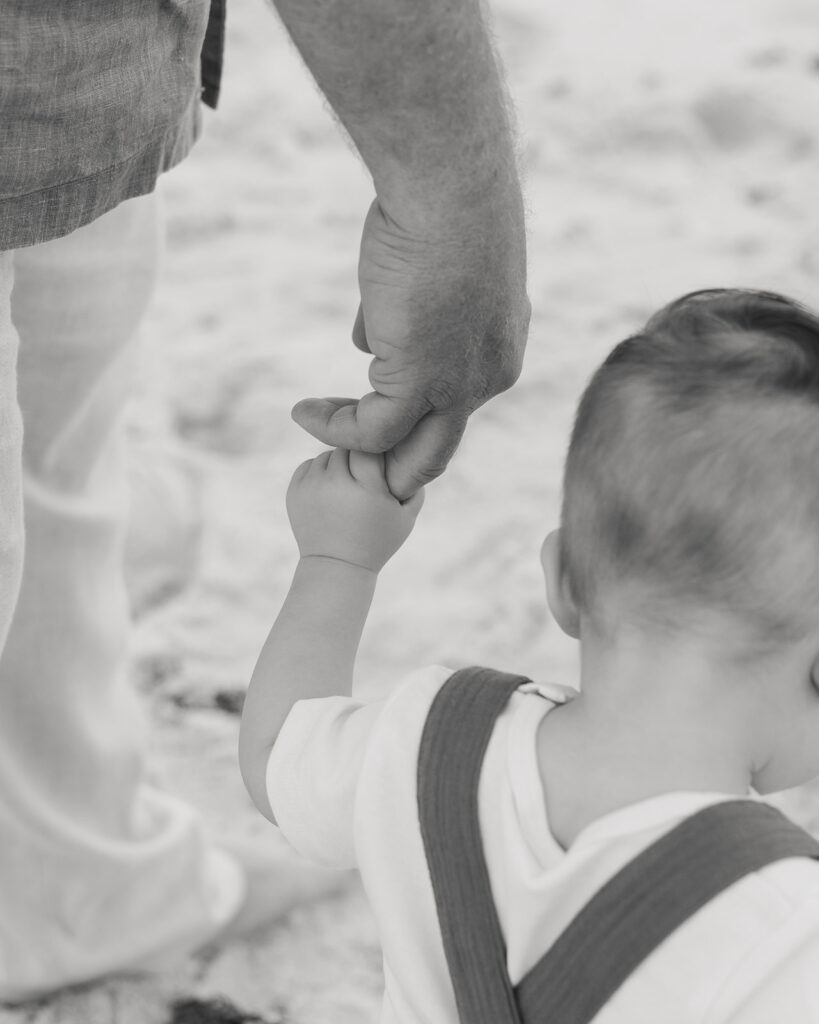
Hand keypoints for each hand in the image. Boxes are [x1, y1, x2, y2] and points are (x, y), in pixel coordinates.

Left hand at [286, 447, 424, 573]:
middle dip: (356, 458)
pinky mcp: (295, 492)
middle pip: (347, 448)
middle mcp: (336, 484)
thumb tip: (408, 447)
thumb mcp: (407, 516)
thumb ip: (414, 481)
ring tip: (347, 486)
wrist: (337, 567)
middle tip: (363, 476)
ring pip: (327, 455)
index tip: (380, 463)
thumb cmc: (377, 541)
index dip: (377, 452)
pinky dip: (319, 473)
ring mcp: (312, 487)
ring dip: (337, 464)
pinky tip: (330, 490)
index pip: (370, 447)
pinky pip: (309, 465)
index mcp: (367, 488)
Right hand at [292, 192, 529, 500]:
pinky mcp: (421, 381)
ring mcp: (460, 384)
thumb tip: (367, 341)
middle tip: (365, 470)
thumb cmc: (437, 210)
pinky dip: (336, 428)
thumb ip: (397, 318)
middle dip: (400, 463)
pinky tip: (305, 412)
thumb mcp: (421, 274)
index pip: (455, 402)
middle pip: (441, 445)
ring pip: (409, 448)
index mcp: (499, 348)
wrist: (448, 188)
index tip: (371, 400)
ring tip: (317, 422)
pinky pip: (372, 429)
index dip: (414, 412)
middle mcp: (490, 376)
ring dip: (359, 446)